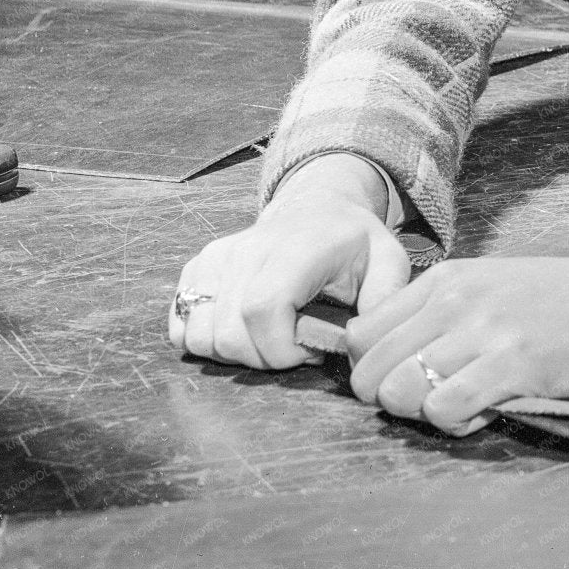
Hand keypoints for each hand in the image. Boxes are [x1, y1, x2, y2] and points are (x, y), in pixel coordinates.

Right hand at [168, 155, 410, 369]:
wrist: (316, 208)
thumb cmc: (352, 242)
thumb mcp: (388, 261)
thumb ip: (386, 299)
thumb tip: (370, 342)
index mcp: (296, 248)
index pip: (263, 308)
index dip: (279, 348)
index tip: (309, 351)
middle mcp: (247, 249)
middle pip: (228, 333)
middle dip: (262, 359)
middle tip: (294, 347)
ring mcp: (216, 257)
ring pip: (199, 335)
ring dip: (234, 354)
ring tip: (270, 337)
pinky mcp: (197, 268)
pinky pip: (180, 326)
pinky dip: (206, 342)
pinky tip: (242, 331)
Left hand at [345, 255, 568, 436]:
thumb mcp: (495, 286)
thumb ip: (443, 314)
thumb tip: (390, 363)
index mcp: (447, 278)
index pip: (361, 334)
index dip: (373, 370)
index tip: (409, 381)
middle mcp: (457, 298)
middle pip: (370, 371)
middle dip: (390, 401)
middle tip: (434, 404)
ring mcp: (486, 329)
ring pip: (399, 392)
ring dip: (421, 416)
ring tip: (460, 409)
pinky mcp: (516, 363)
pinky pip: (445, 407)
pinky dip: (454, 424)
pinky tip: (484, 415)